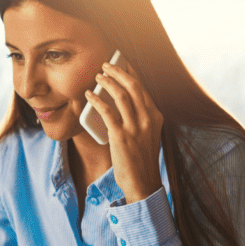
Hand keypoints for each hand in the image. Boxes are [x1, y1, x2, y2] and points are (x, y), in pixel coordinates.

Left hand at [85, 60, 163, 203]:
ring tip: (97, 75)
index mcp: (156, 117)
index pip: (143, 88)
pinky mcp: (121, 136)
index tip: (121, 62)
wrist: (143, 183)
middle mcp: (148, 119)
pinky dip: (97, 100)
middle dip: (119, 71)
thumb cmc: (142, 160)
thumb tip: (121, 101)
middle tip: (106, 64)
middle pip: (133, 86)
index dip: (131, 72)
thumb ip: (140, 118)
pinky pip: (107, 112)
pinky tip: (89, 95)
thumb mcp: (148, 135)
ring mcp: (135, 128)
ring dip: (107, 82)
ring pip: (121, 95)